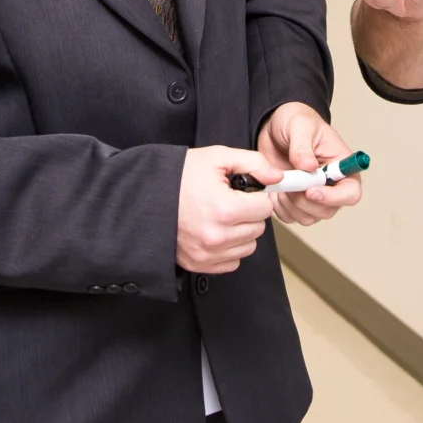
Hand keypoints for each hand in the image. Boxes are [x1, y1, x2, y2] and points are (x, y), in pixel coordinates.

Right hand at [178, 146, 277, 274]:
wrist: (146, 197)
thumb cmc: (179, 177)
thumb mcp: (217, 158)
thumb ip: (253, 163)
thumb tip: (276, 176)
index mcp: (224, 209)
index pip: (264, 208)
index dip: (256, 196)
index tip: (243, 193)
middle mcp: (217, 236)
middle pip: (258, 228)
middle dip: (249, 214)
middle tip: (228, 201)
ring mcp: (207, 254)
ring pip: (248, 246)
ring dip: (240, 232)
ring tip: (220, 216)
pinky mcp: (199, 264)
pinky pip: (232, 262)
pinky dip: (228, 249)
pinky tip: (214, 231)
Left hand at [259, 101, 362, 228]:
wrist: (275, 127)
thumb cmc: (296, 122)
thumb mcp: (299, 126)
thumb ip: (303, 146)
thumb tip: (308, 167)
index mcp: (341, 167)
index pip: (351, 193)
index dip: (334, 197)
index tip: (311, 190)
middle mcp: (331, 186)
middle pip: (328, 211)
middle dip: (305, 201)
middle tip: (289, 182)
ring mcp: (313, 196)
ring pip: (308, 217)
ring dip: (290, 204)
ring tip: (281, 181)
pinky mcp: (295, 202)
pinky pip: (290, 217)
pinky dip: (279, 207)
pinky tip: (275, 188)